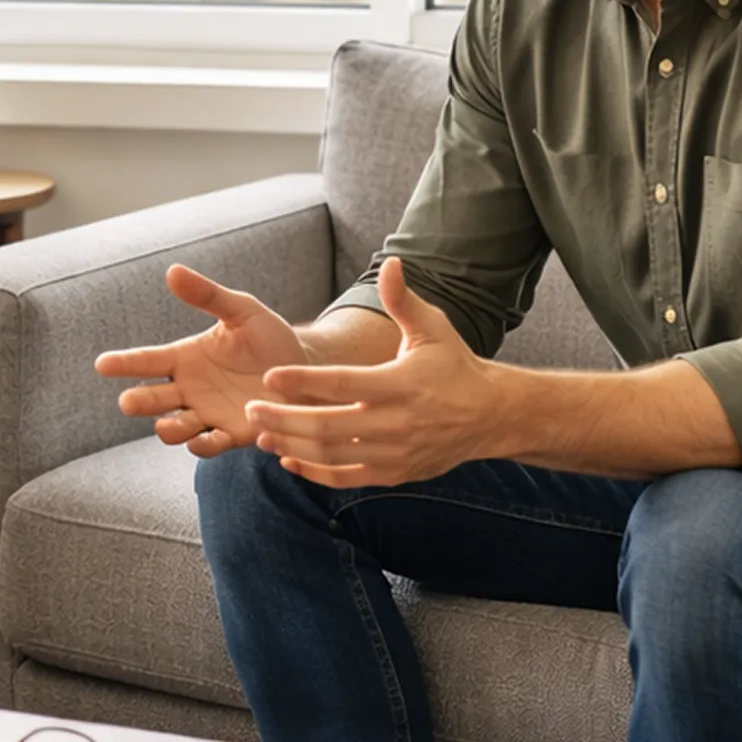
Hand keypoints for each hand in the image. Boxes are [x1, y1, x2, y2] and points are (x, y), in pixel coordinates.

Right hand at [95, 265, 309, 456]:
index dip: (124, 363)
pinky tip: (208, 437)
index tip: (102, 364)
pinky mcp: (232, 435)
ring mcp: (208, 415)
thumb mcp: (242, 310)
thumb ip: (209, 296)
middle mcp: (190, 390)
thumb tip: (173, 271)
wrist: (307, 369)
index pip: (147, 361)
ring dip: (169, 429)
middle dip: (140, 402)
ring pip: (175, 428)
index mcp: (186, 358)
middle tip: (129, 401)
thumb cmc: (270, 338)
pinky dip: (205, 445)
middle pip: (154, 399)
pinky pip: (210, 445)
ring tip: (169, 424)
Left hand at [247, 258, 499, 486]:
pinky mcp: (395, 474)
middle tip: (251, 409)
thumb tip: (391, 263)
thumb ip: (403, 300)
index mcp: (400, 384)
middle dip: (285, 419)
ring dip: (294, 446)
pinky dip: (315, 473)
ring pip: (334, 455)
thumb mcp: (433, 329)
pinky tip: (288, 460)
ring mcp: (395, 453)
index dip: (304, 381)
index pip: (342, 383)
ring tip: (261, 435)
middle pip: (329, 426)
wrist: (491, 416)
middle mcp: (396, 422)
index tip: (270, 376)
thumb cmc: (453, 365)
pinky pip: (347, 479)